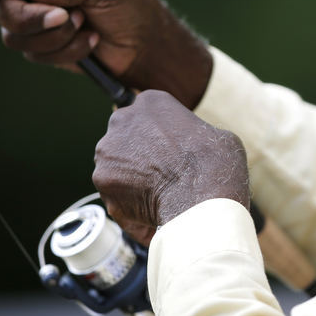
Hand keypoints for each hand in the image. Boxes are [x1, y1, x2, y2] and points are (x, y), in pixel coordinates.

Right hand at [0, 0, 212, 107]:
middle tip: (64, 18)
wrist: (150, 46)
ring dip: (53, 37)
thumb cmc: (134, 6)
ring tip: (85, 27)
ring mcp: (38, 12)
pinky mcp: (44, 40)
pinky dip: (63, 51)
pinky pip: (32, 52)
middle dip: (29, 18)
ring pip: (13, 33)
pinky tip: (89, 43)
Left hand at [92, 90, 249, 243]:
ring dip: (133, 183)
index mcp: (150, 101)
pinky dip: (130, 207)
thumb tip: (191, 148)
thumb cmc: (214, 163)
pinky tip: (153, 214)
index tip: (172, 152)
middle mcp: (123, 120)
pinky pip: (115, 196)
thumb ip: (191, 135)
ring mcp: (108, 151)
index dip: (161, 137)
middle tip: (165, 176)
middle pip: (127, 140)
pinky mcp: (101, 180)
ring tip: (161, 199)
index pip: (148, 116)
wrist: (202, 197)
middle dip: (140, 157)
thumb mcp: (214, 134)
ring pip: (118, 168)